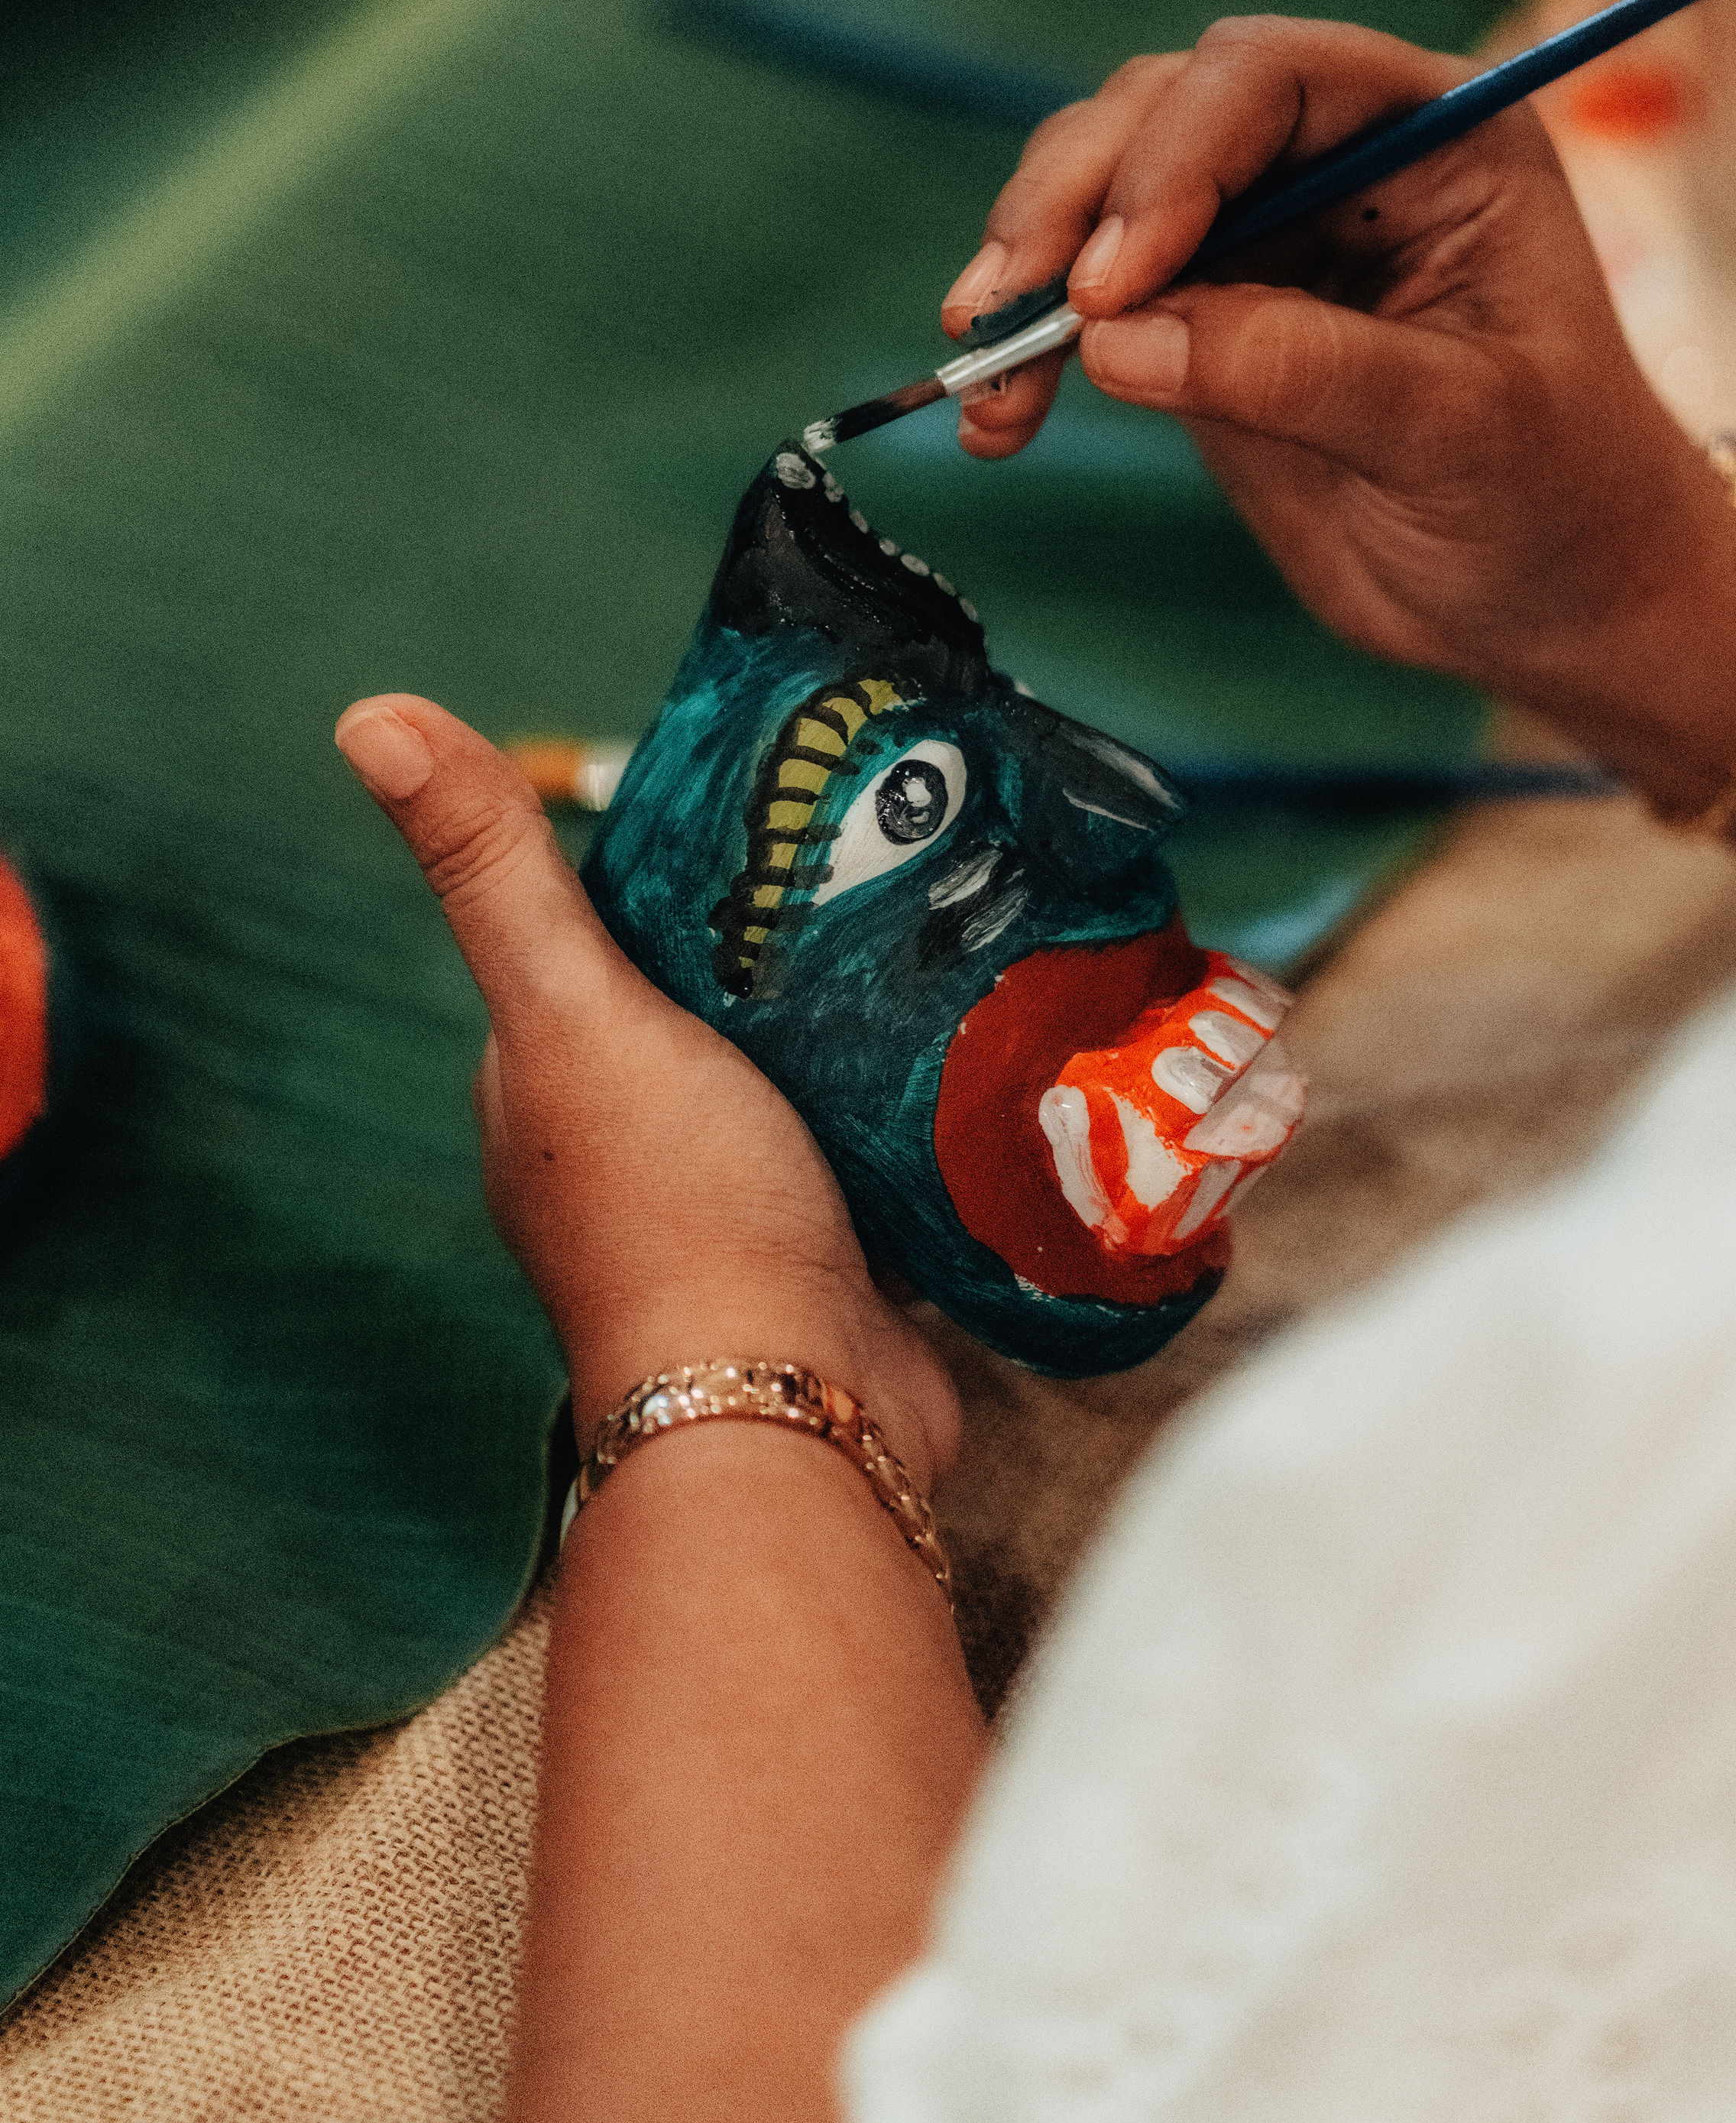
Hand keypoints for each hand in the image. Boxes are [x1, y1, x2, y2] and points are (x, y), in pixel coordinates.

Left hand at [334, 696, 958, 1489]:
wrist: (794, 1408)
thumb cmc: (676, 1208)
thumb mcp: (576, 1010)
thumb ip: (497, 874)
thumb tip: (370, 714)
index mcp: (548, 1082)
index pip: (606, 933)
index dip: (683, 861)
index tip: (783, 790)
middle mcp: (630, 1144)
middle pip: (716, 999)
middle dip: (794, 933)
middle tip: (897, 845)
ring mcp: (737, 1202)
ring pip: (805, 1070)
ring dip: (865, 1015)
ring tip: (954, 925)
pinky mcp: (837, 1247)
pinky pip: (879, 1142)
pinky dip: (918, 1098)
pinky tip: (978, 1044)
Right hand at [942, 18, 1735, 871]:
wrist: (1561, 603)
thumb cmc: (1558, 500)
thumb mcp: (1456, 429)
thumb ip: (1296, 368)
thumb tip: (1114, 340)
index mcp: (1437, 136)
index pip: (1269, 80)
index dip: (1173, 160)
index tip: (1114, 283)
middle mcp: (1341, 160)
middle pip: (1160, 115)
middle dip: (1070, 205)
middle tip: (1007, 314)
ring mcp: (1265, 239)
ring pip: (1104, 197)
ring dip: (1029, 273)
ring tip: (988, 377)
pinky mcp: (1207, 324)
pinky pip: (1093, 309)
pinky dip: (1034, 354)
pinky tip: (1001, 423)